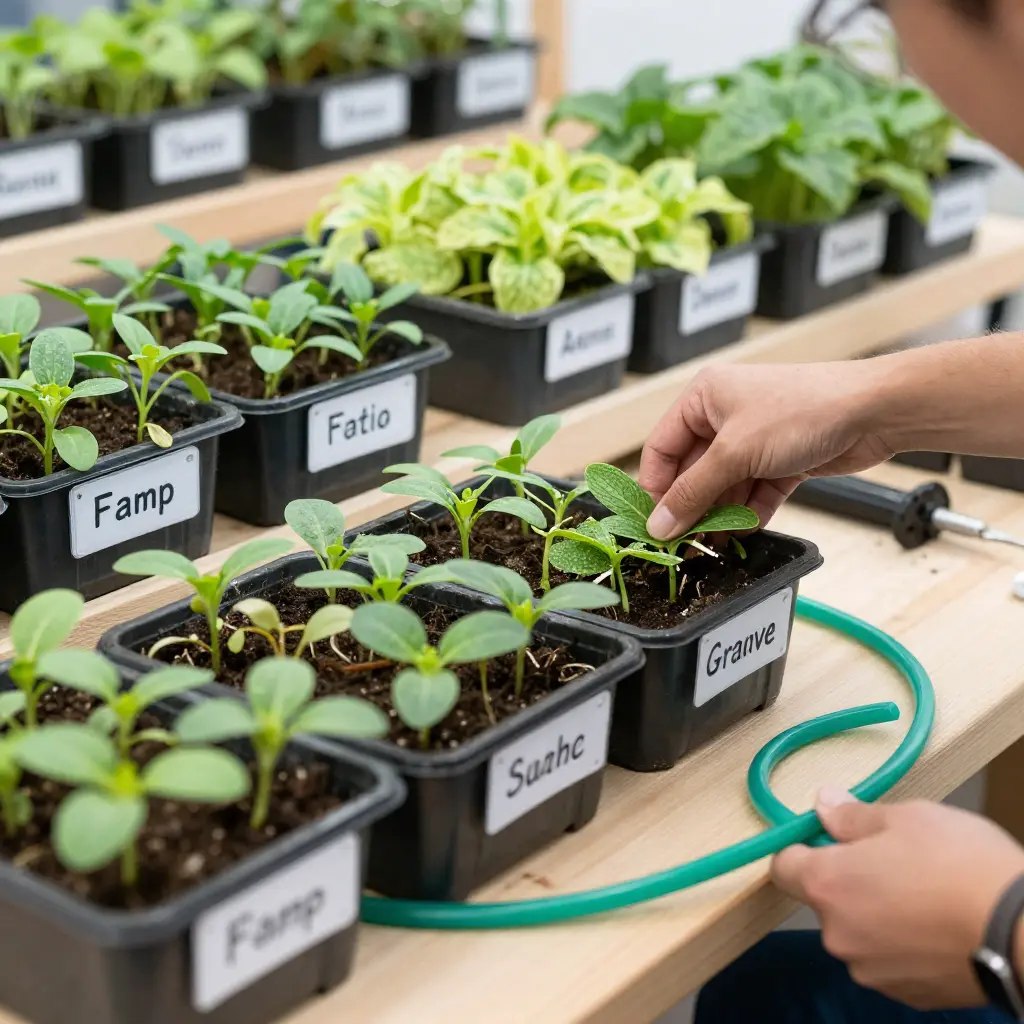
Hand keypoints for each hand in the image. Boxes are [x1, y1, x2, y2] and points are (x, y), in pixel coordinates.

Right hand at [639, 362, 893, 538]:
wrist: (874, 411)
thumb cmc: (804, 410)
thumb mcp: (735, 453)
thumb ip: (694, 493)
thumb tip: (659, 524)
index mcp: (703, 397)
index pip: (661, 448)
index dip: (654, 488)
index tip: (653, 524)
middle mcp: (724, 416)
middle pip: (692, 472)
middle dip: (691, 507)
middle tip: (683, 542)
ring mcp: (753, 440)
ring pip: (723, 487)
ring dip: (720, 516)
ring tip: (715, 543)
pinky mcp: (779, 461)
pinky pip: (753, 494)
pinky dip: (748, 514)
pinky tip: (745, 534)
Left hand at [771, 789, 1023, 1009]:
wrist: (1023, 932)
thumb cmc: (962, 865)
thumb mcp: (906, 817)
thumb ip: (853, 815)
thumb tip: (823, 803)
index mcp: (829, 885)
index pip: (782, 866)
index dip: (801, 848)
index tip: (826, 837)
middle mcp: (838, 934)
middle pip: (825, 900)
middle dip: (850, 879)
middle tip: (894, 860)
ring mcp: (871, 970)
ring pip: (858, 930)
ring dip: (878, 913)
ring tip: (925, 893)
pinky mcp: (905, 994)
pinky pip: (889, 959)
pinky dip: (904, 943)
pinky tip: (938, 925)